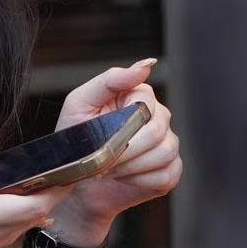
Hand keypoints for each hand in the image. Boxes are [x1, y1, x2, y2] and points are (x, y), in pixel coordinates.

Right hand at [0, 153, 69, 247]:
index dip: (55, 189)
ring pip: (17, 228)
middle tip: (72, 171)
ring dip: (37, 207)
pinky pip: (2, 233)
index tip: (74, 170)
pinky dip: (18, 217)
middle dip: (53, 195)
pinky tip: (19, 205)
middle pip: (29, 217)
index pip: (27, 205)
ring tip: (51, 185)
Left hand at [47, 58, 181, 246]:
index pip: (146, 106)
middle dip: (126, 151)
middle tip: (102, 161)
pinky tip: (125, 179)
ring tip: (111, 169)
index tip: (101, 140)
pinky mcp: (170, 171)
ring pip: (165, 152)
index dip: (123, 128)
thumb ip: (112, 80)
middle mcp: (159, 117)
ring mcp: (168, 144)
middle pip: (157, 131)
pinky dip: (140, 181)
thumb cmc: (76, 140)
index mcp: (140, 96)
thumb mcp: (81, 102)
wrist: (76, 183)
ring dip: (131, 167)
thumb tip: (147, 65)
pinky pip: (167, 175)